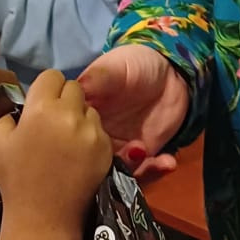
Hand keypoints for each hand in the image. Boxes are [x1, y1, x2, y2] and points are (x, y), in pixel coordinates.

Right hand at [0, 69, 111, 232]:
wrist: (43, 218)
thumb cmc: (15, 179)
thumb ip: (7, 114)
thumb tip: (24, 105)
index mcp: (41, 108)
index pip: (52, 76)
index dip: (45, 88)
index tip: (41, 104)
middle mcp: (70, 114)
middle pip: (73, 88)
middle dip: (64, 100)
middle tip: (54, 121)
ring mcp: (91, 131)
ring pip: (89, 109)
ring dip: (79, 117)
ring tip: (67, 140)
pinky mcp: (106, 148)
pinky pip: (99, 129)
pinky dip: (90, 136)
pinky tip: (78, 155)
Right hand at [77, 45, 188, 180]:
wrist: (170, 73)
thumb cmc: (135, 64)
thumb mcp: (115, 68)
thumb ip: (99, 78)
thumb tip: (77, 86)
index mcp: (80, 116)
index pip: (68, 137)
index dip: (72, 147)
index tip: (86, 147)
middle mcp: (94, 138)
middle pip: (88, 164)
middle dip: (102, 170)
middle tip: (119, 156)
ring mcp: (118, 150)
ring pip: (115, 175)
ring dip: (131, 172)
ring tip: (144, 152)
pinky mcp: (142, 157)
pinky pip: (143, 173)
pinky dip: (154, 172)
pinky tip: (167, 162)